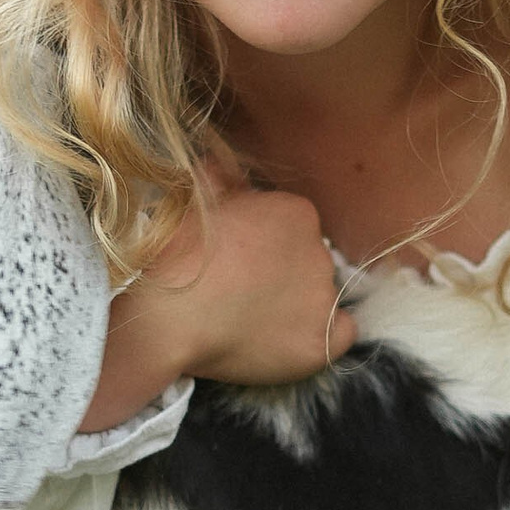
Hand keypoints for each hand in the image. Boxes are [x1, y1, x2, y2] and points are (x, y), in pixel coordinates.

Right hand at [84, 177, 353, 432]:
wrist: (168, 317)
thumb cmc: (175, 255)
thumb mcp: (196, 200)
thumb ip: (221, 179)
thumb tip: (223, 167)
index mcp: (297, 212)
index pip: (296, 227)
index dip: (268, 243)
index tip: (242, 257)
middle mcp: (320, 251)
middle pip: (309, 261)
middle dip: (283, 272)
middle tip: (243, 289)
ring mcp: (323, 298)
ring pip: (321, 297)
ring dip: (297, 304)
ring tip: (254, 319)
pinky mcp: (322, 343)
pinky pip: (341, 335)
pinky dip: (323, 336)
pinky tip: (289, 339)